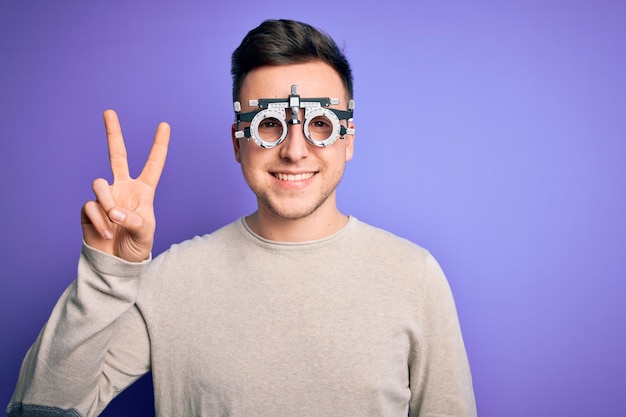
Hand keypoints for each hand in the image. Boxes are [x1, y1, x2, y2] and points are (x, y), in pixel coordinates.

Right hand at [81, 110, 169, 261]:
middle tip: (109, 111)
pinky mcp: (89, 208)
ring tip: (113, 223)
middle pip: (117, 155)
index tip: (164, 124)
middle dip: (112, 133)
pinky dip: (99, 221)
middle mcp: (123, 188)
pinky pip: (91, 206)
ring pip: (100, 184)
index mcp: (143, 191)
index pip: (153, 164)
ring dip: (107, 203)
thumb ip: (133, 221)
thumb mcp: (144, 234)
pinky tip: (105, 233)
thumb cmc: (135, 247)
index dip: (159, 145)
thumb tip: (113, 211)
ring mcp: (105, 197)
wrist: (116, 263)